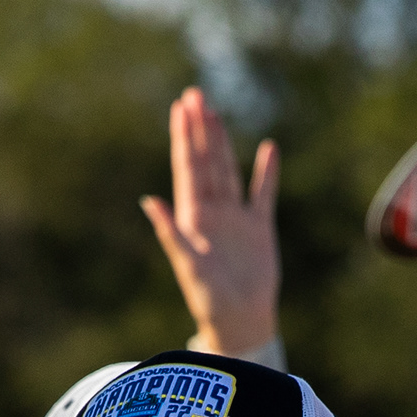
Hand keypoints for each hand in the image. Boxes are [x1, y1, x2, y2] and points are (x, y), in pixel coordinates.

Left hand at [140, 87, 281, 353]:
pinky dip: (267, 172)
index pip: (187, 167)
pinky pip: (263, 193)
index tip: (180, 108)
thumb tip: (149, 200)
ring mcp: (236, 217)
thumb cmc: (208, 299)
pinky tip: (268, 149)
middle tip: (195, 95)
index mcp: (193, 216)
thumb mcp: (187, 265)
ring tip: (215, 113)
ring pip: (229, 169)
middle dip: (199, 129)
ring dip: (223, 141)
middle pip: (205, 160)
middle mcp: (213, 211)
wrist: (240, 321)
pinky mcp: (259, 228)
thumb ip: (170, 232)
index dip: (183, 137)